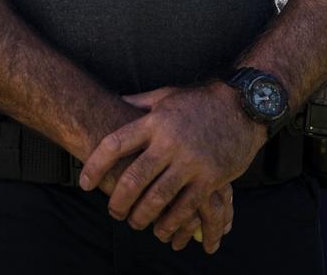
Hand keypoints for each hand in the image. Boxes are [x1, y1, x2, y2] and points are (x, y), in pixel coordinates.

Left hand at [80, 82, 263, 253]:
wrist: (242, 106)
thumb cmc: (200, 102)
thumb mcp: (167, 96)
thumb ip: (140, 103)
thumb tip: (115, 102)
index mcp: (155, 122)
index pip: (116, 144)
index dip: (96, 164)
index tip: (85, 182)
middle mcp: (170, 142)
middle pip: (134, 178)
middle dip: (118, 200)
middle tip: (113, 211)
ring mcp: (190, 162)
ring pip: (158, 198)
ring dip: (142, 217)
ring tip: (135, 223)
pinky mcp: (210, 178)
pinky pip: (186, 208)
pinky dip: (172, 223)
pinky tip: (163, 230)